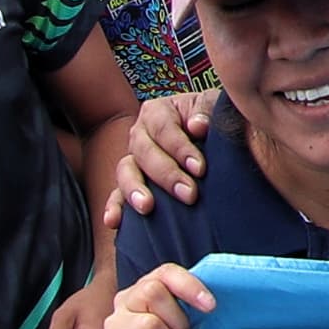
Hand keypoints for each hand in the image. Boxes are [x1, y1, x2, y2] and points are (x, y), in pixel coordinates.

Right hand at [103, 265, 221, 328]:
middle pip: (151, 292)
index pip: (165, 273)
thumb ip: (197, 304)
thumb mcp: (202, 326)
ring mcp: (113, 328)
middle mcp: (126, 303)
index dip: (189, 286)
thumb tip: (209, 293)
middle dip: (180, 321)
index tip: (211, 307)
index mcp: (149, 289)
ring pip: (149, 326)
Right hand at [109, 89, 216, 220]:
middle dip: (167, 174)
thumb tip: (197, 126)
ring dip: (135, 190)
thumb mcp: (215, 107)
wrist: (214, 140)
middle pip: (144, 152)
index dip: (181, 149)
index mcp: (158, 112)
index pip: (164, 129)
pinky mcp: (132, 184)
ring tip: (147, 207)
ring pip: (126, 172)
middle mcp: (140, 134)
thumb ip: (207, 111)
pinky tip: (114, 221)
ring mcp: (133, 160)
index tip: (200, 169)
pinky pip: (117, 195)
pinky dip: (114, 207)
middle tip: (190, 194)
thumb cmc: (213, 122)